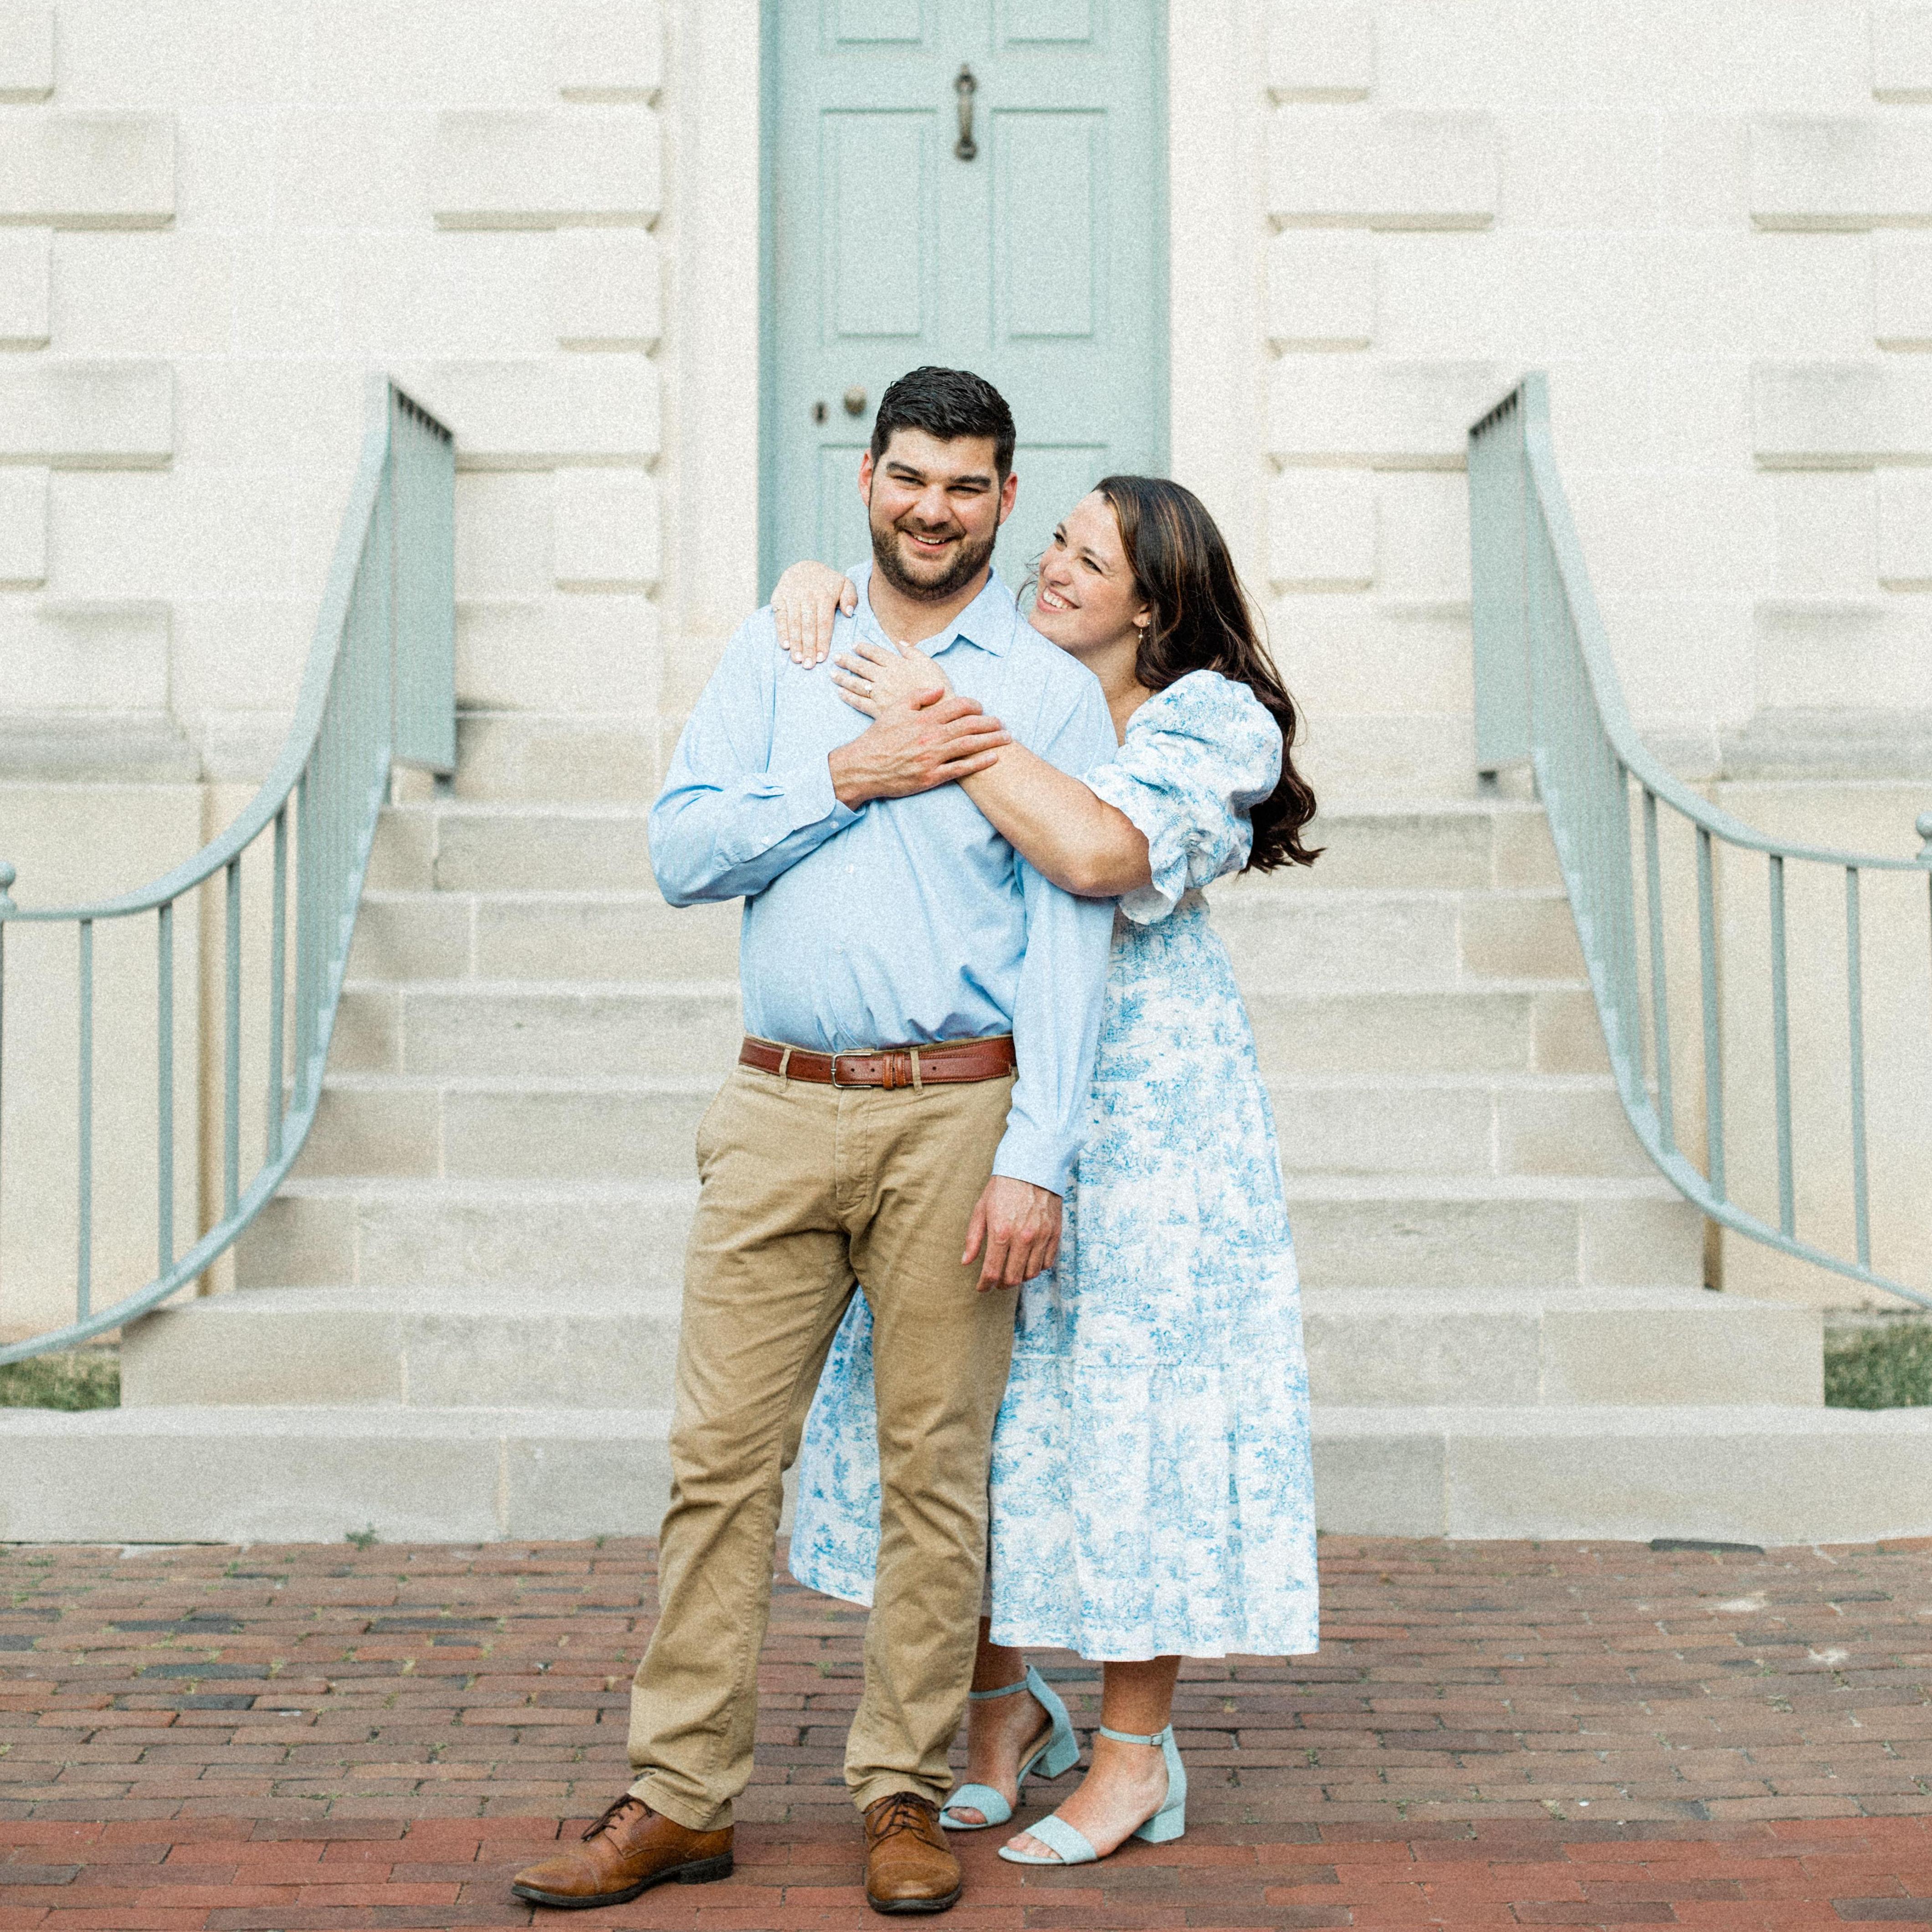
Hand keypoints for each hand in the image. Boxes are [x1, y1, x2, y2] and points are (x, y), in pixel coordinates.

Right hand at [774, 561, 857, 664]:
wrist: (804, 567)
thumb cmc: (828, 583)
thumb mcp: (844, 584)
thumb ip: (851, 597)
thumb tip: (849, 613)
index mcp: (824, 595)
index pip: (824, 622)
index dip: (822, 641)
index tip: (822, 658)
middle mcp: (807, 595)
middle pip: (808, 626)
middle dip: (808, 647)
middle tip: (809, 665)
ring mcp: (791, 596)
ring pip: (794, 623)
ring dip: (795, 643)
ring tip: (797, 660)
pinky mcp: (779, 597)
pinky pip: (780, 617)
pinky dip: (782, 632)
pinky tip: (785, 646)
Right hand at [828, 693, 1010, 806]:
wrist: (863, 767)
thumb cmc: (878, 739)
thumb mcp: (894, 710)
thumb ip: (917, 697)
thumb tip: (940, 689)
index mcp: (923, 718)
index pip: (957, 706)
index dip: (974, 704)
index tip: (982, 707)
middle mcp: (930, 736)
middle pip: (969, 725)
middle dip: (990, 723)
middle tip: (1002, 723)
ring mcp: (932, 758)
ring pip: (969, 745)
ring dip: (991, 740)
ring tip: (1006, 738)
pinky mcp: (931, 776)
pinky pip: (961, 769)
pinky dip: (979, 762)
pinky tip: (993, 758)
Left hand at [831, 634, 951, 717]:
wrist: (938, 712)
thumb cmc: (936, 687)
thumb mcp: (929, 663)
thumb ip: (913, 651)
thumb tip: (899, 642)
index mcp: (895, 663)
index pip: (874, 652)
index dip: (863, 648)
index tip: (854, 645)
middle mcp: (884, 676)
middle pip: (860, 666)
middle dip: (846, 661)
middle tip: (835, 657)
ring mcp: (879, 694)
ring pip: (855, 683)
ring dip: (842, 677)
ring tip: (832, 674)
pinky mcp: (878, 710)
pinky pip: (859, 701)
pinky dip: (848, 696)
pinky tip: (840, 692)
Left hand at [963, 1177, 1062, 1290]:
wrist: (1032, 1167)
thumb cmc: (1003, 1187)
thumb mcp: (981, 1209)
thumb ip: (973, 1238)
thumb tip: (965, 1262)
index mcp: (1001, 1232)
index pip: (992, 1272)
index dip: (984, 1285)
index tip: (982, 1288)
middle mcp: (1023, 1238)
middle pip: (1012, 1278)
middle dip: (1001, 1284)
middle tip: (995, 1281)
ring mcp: (1041, 1237)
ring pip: (1031, 1274)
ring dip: (1019, 1278)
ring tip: (1011, 1271)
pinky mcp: (1055, 1234)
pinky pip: (1047, 1263)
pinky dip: (1036, 1268)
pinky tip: (1027, 1262)